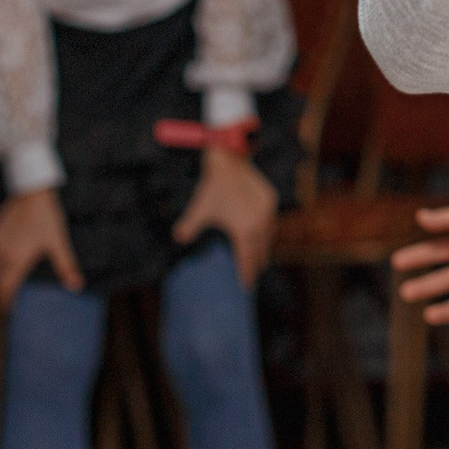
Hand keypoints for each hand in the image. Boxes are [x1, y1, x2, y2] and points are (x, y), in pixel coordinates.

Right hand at [0, 187, 83, 308]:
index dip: (6, 301)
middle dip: (2, 291)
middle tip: (9, 299)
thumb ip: (66, 266)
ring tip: (8, 281)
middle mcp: (2, 255)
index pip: (6, 289)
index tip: (10, 310)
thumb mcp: (58, 242)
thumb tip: (77, 286)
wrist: (31, 191)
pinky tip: (7, 258)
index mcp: (16, 261)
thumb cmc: (47, 217)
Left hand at [171, 145, 278, 287]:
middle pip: (261, 251)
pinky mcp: (270, 199)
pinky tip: (262, 234)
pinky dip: (267, 231)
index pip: (247, 259)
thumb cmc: (212, 188)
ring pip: (269, 236)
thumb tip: (177, 239)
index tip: (247, 287)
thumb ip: (188, 227)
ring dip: (264, 247)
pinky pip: (271, 221)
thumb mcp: (198, 210)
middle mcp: (259, 223)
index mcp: (244, 231)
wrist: (228, 161)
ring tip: (259, 257)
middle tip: (252, 275)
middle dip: (257, 264)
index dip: (247, 274)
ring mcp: (268, 211)